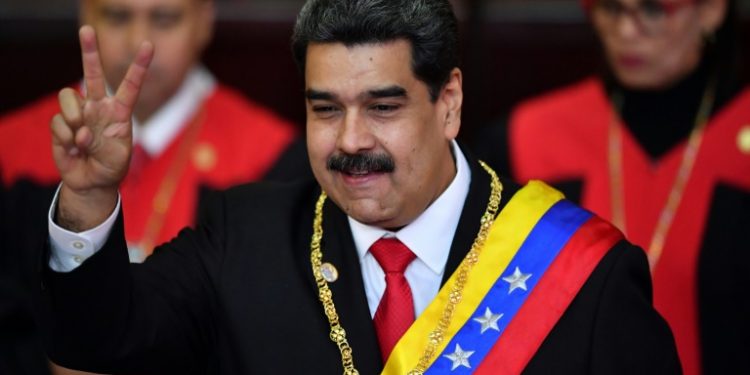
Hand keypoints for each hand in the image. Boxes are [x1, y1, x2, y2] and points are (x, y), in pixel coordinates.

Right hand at [50, 25, 153, 230]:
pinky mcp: (61, 125)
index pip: (130, 85)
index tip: (148, 45)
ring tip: (83, 139)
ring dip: (74, 118)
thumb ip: (105, 138)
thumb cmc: (112, 166)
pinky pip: (59, 123)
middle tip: (87, 30)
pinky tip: (75, 149)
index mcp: (120, 111)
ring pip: (68, 97)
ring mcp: (79, 114)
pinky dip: (66, 138)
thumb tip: (81, 129)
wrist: (93, 182)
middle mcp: (99, 107)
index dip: (139, 65)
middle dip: (89, 51)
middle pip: (92, 73)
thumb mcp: (123, 154)